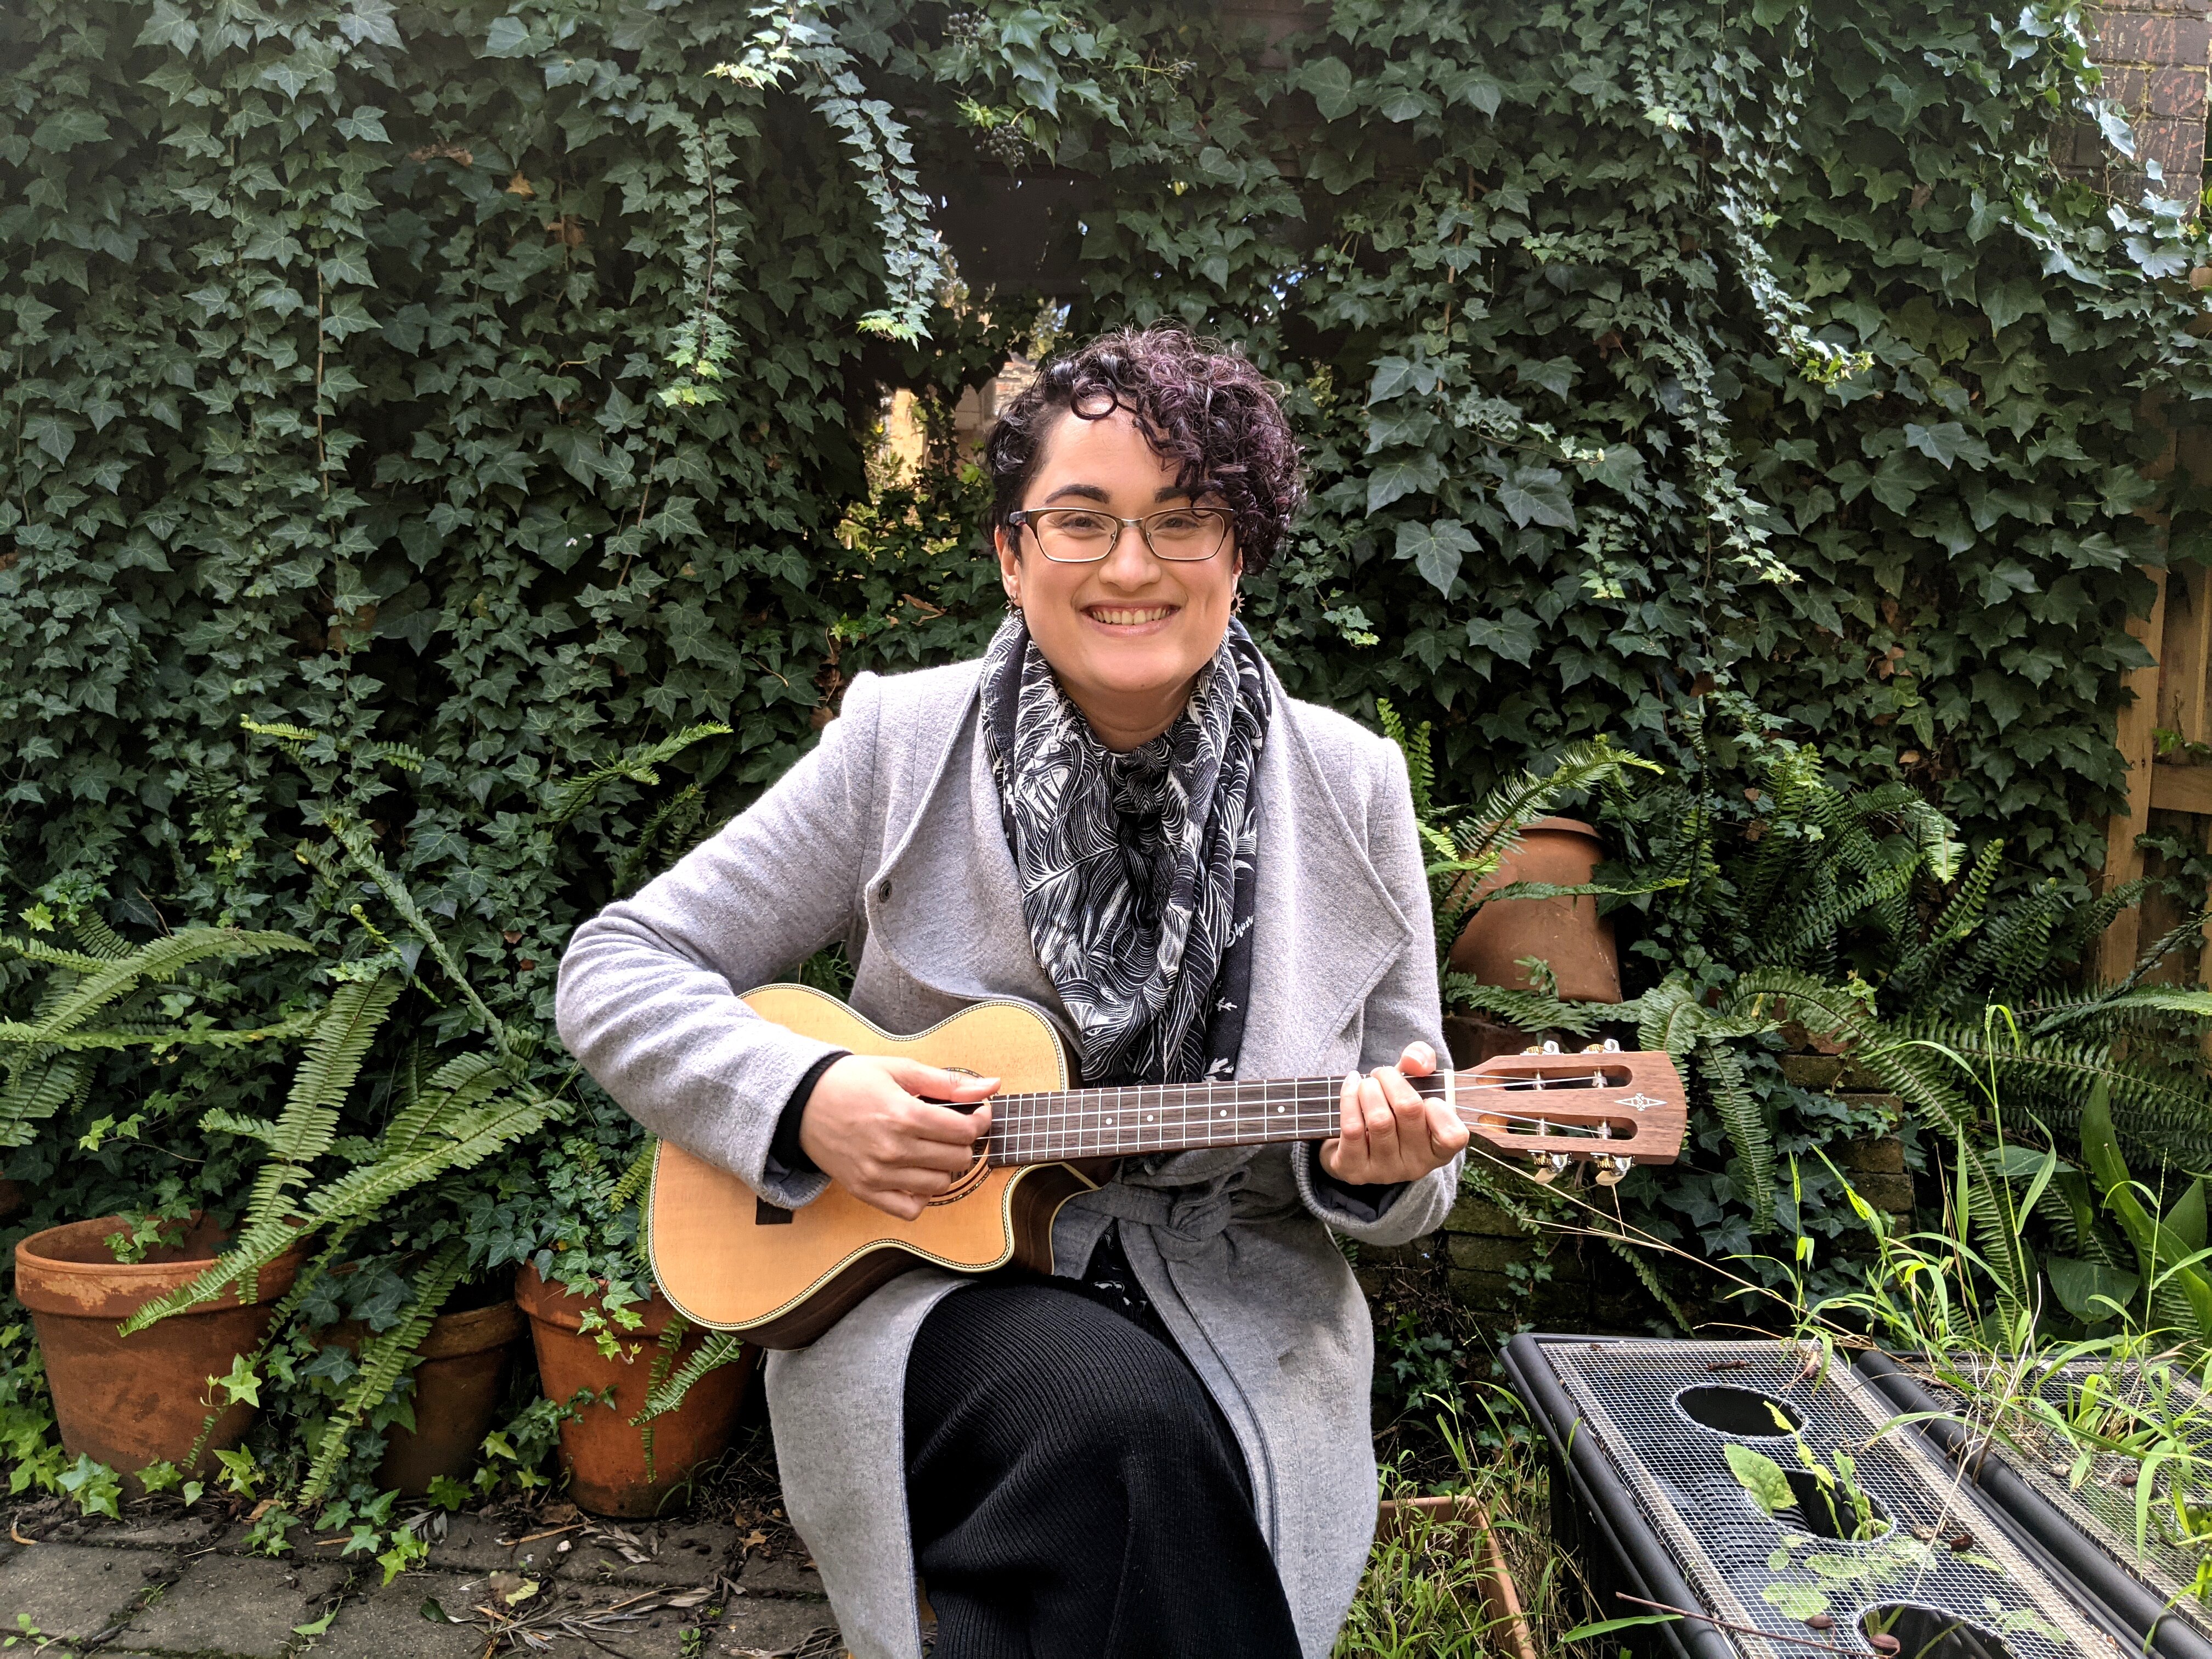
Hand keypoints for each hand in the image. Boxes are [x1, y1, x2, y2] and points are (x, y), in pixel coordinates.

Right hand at [796, 1054, 997, 1220]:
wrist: (801, 1102)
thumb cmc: (850, 1081)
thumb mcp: (899, 1070)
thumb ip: (948, 1082)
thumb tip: (991, 1086)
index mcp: (904, 1114)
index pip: (964, 1132)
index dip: (980, 1121)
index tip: (977, 1114)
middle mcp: (893, 1149)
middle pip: (957, 1159)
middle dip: (964, 1143)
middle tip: (954, 1129)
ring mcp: (878, 1174)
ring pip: (939, 1185)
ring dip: (945, 1167)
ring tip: (934, 1149)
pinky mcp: (865, 1191)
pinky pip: (909, 1209)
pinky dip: (921, 1196)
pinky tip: (917, 1175)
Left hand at [1317, 1041, 1468, 1185]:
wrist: (1354, 1139)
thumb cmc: (1393, 1107)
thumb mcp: (1413, 1083)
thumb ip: (1422, 1060)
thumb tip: (1414, 1060)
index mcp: (1439, 1150)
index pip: (1453, 1136)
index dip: (1440, 1109)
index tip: (1426, 1096)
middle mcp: (1416, 1166)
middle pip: (1409, 1110)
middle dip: (1391, 1080)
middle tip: (1382, 1074)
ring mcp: (1385, 1171)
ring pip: (1379, 1120)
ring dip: (1369, 1088)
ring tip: (1366, 1083)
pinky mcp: (1355, 1170)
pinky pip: (1352, 1128)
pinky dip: (1349, 1097)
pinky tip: (1351, 1085)